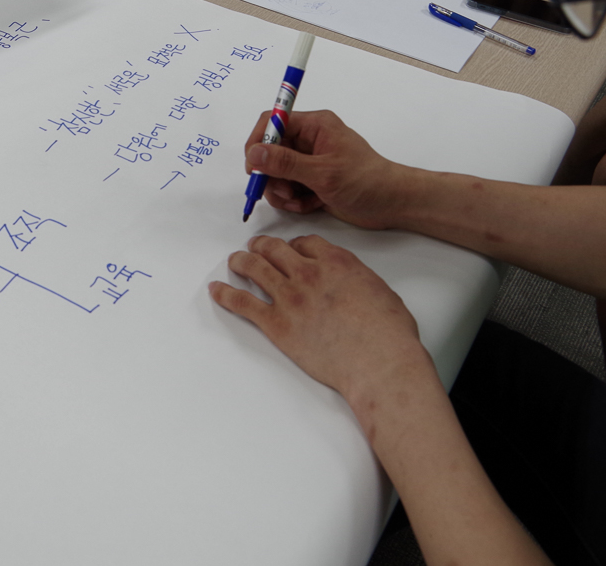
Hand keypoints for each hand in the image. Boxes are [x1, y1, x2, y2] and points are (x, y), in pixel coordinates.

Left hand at [209, 234, 425, 400]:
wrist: (379, 362)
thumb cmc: (388, 333)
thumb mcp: (379, 290)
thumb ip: (356, 280)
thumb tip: (349, 285)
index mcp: (336, 262)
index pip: (305, 242)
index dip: (293, 245)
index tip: (289, 249)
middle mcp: (308, 273)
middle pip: (275, 249)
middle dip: (262, 246)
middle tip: (255, 247)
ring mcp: (290, 297)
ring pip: (255, 268)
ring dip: (241, 261)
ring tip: (234, 261)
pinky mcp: (277, 324)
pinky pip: (243, 303)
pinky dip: (226, 294)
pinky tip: (217, 290)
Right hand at [245, 109, 411, 229]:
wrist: (392, 204)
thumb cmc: (366, 181)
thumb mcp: (323, 172)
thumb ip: (286, 163)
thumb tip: (254, 152)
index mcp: (314, 126)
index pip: (272, 123)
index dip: (258, 142)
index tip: (254, 168)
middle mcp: (309, 140)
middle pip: (270, 152)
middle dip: (271, 175)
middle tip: (284, 192)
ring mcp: (309, 162)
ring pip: (276, 174)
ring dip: (281, 191)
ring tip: (298, 201)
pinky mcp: (311, 181)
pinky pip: (287, 188)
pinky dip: (293, 200)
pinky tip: (309, 205)